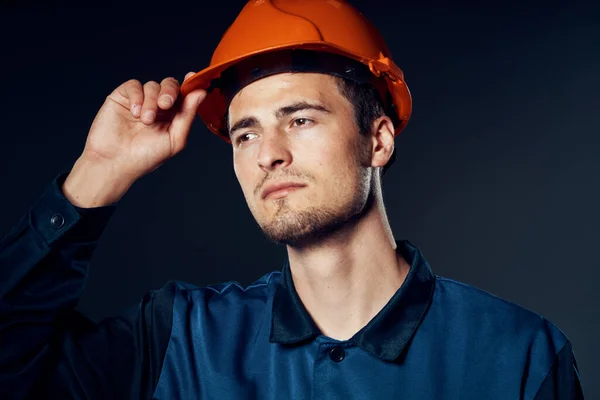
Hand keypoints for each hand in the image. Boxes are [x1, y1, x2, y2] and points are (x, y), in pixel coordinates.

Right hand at [63, 73, 206, 206]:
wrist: (115, 162)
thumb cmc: (146, 157)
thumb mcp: (175, 139)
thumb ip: (188, 115)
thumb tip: (202, 92)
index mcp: (173, 116)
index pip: (185, 95)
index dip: (190, 85)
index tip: (192, 77)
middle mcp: (158, 107)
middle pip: (170, 85)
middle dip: (170, 91)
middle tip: (165, 104)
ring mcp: (140, 101)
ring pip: (152, 85)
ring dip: (151, 101)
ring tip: (145, 120)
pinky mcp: (122, 97)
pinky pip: (134, 85)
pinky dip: (137, 96)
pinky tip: (135, 113)